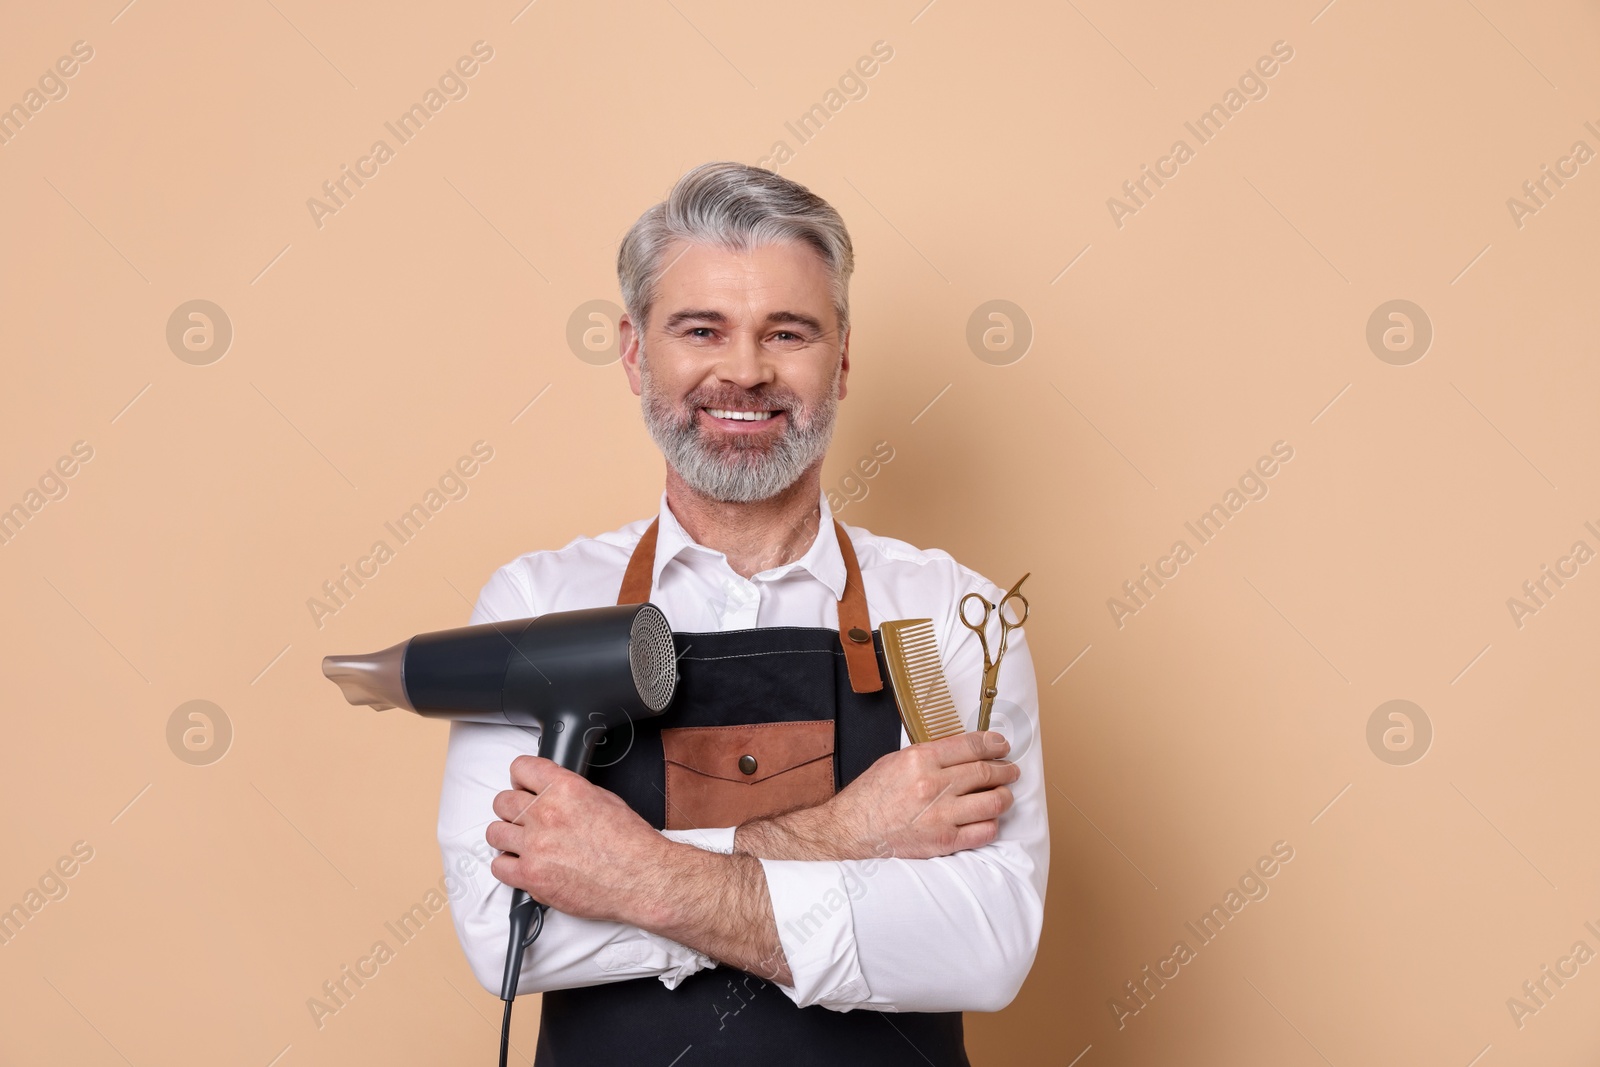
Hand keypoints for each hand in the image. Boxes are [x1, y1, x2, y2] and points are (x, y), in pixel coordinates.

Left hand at [486, 755, 671, 924]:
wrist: (641, 878)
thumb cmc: (631, 844)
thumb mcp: (605, 799)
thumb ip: (571, 793)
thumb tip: (553, 793)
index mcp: (565, 789)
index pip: (521, 768)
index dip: (521, 778)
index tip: (522, 786)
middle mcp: (546, 813)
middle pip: (503, 801)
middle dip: (513, 809)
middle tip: (525, 819)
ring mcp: (535, 846)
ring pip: (495, 832)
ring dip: (507, 837)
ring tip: (523, 844)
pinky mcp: (531, 876)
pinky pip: (498, 866)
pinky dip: (508, 867)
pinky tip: (523, 866)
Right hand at [735, 731, 1018, 861]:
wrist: (849, 833)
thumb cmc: (869, 797)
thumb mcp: (894, 762)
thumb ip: (928, 756)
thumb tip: (960, 752)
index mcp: (920, 759)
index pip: (971, 746)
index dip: (993, 744)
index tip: (1002, 745)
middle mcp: (934, 785)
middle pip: (986, 772)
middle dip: (1005, 770)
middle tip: (1011, 770)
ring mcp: (941, 815)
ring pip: (993, 802)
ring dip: (1004, 796)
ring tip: (1004, 794)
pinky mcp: (944, 841)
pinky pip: (984, 831)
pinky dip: (991, 824)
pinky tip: (988, 819)